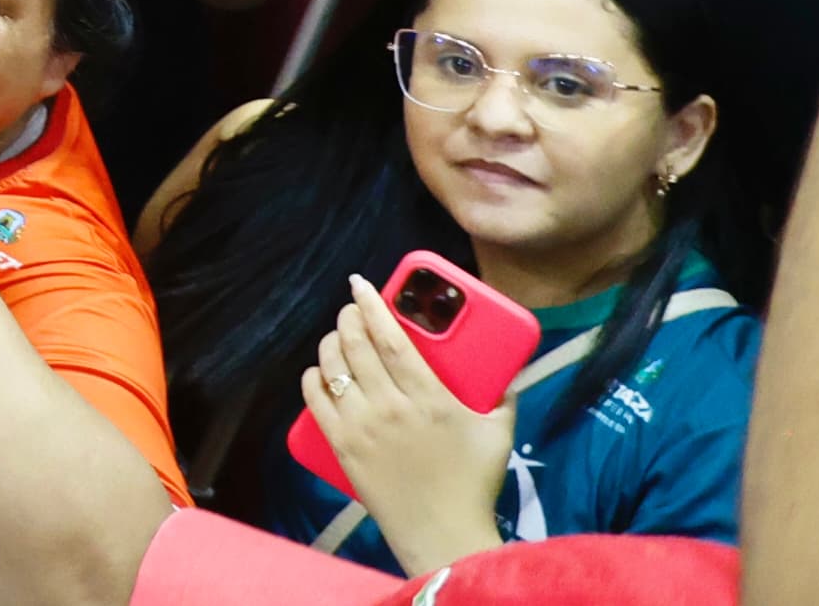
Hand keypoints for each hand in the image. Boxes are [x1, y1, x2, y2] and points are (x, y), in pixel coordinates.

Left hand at [300, 277, 517, 571]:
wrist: (443, 535)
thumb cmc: (473, 484)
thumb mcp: (498, 435)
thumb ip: (503, 397)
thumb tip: (506, 369)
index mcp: (429, 399)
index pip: (391, 339)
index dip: (372, 305)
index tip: (360, 284)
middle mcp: (390, 407)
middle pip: (355, 345)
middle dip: (348, 317)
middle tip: (352, 310)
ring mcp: (361, 426)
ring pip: (331, 366)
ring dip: (330, 343)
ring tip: (338, 337)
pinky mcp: (341, 445)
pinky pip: (314, 398)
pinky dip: (312, 378)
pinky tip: (320, 372)